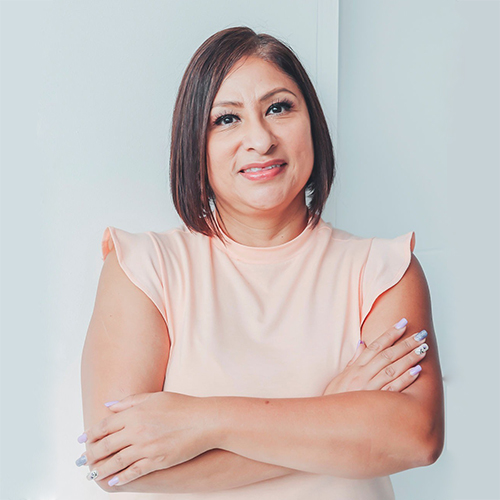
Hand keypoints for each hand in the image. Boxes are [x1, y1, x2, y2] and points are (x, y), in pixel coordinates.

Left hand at [77, 392, 219, 488]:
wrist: (205, 421)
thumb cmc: (182, 406)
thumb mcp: (155, 397)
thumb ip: (130, 401)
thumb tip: (108, 406)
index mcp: (135, 413)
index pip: (104, 426)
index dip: (90, 434)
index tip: (82, 441)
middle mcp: (136, 430)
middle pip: (105, 445)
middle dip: (90, 454)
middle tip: (82, 460)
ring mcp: (146, 447)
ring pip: (115, 461)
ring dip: (100, 469)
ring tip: (92, 474)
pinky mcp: (156, 461)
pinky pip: (133, 472)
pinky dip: (120, 478)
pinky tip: (113, 481)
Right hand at [322, 320, 427, 394]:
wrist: (327, 421)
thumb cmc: (335, 400)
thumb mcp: (340, 377)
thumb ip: (354, 361)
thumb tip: (363, 344)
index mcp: (355, 368)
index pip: (375, 346)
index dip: (390, 334)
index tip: (402, 324)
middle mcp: (362, 375)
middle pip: (387, 355)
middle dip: (405, 343)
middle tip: (421, 334)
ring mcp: (369, 388)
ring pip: (392, 369)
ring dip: (409, 358)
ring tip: (422, 349)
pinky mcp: (375, 403)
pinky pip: (393, 389)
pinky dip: (405, 379)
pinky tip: (416, 371)